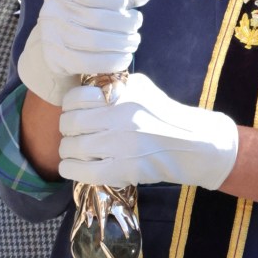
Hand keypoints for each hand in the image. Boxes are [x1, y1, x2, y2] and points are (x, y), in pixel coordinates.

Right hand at [18, 0, 149, 105]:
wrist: (50, 47)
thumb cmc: (77, 20)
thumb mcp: (90, 3)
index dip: (118, 1)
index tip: (132, 8)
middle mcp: (52, 12)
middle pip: (98, 19)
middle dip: (125, 24)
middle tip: (136, 28)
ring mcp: (51, 37)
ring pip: (95, 41)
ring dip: (122, 43)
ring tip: (133, 43)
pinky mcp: (56, 60)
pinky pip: (89, 63)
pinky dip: (112, 61)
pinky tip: (125, 58)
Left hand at [58, 72, 238, 189]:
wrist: (190, 143)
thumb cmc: (163, 113)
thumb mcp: (141, 88)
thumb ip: (114, 86)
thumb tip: (86, 90)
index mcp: (122, 95)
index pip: (76, 98)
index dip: (69, 105)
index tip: (72, 110)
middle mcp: (118, 118)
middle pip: (71, 123)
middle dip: (66, 128)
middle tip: (71, 131)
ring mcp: (120, 145)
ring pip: (74, 147)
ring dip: (67, 149)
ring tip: (71, 149)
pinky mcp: (122, 170)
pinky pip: (84, 171)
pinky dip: (71, 168)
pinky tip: (71, 166)